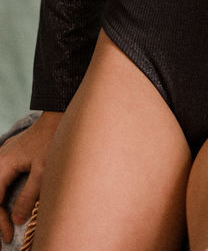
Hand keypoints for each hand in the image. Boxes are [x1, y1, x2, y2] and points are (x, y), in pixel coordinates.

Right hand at [0, 112, 62, 243]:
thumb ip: (28, 196)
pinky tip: (6, 204)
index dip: (0, 222)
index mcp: (3, 165)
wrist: (58, 116)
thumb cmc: (52, 141)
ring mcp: (3, 155)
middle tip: (4, 235)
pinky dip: (1, 194)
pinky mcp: (10, 154)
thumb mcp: (43, 172)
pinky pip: (0, 179)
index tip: (8, 236)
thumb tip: (16, 219)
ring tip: (4, 223)